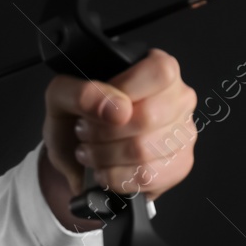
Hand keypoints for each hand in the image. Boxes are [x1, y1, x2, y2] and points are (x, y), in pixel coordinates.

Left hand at [42, 47, 197, 206]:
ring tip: (91, 151)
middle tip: (85, 132)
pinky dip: (115, 177)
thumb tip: (117, 108)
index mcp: (157, 69)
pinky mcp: (179, 165)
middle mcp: (178, 98)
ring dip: (105, 156)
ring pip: (145, 150)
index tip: (97, 107)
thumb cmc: (74, 119)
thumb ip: (81, 93)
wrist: (74, 155)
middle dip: (103, 131)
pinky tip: (105, 169)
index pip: (159, 72)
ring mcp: (183, 133)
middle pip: (150, 116)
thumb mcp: (62, 97)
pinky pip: (148, 176)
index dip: (125, 91)